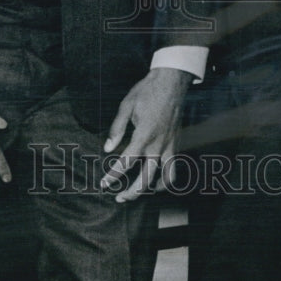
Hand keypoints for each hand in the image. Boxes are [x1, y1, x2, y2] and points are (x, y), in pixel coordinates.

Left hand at [101, 68, 191, 202]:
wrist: (171, 82)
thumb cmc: (147, 92)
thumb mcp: (126, 106)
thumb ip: (117, 129)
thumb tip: (107, 148)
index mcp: (144, 135)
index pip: (126, 162)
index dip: (113, 176)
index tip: (104, 184)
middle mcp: (158, 144)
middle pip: (146, 178)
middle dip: (131, 192)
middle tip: (119, 198)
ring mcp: (170, 145)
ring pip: (166, 178)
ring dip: (152, 190)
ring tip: (139, 194)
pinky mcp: (177, 144)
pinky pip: (174, 168)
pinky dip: (166, 179)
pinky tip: (156, 181)